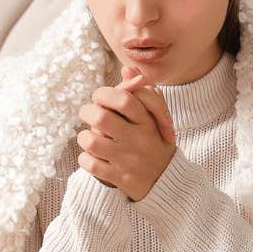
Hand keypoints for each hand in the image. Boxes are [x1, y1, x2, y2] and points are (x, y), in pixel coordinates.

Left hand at [76, 65, 176, 200]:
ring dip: (85, 137)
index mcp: (148, 121)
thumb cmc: (155, 141)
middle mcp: (139, 139)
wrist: (168, 182)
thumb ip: (141, 91)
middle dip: (87, 112)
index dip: (103, 94)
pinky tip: (94, 157)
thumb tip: (126, 69)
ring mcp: (128, 160)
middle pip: (101, 117)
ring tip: (91, 138)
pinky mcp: (119, 178)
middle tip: (89, 114)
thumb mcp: (155, 116)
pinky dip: (86, 159)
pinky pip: (89, 164)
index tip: (100, 98)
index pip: (122, 98)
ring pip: (91, 141)